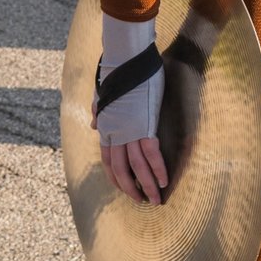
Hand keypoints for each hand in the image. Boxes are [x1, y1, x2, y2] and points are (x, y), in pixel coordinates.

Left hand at [94, 16, 166, 203]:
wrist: (125, 58)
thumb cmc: (117, 73)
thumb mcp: (103, 95)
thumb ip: (99, 112)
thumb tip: (94, 125)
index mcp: (106, 128)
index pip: (109, 161)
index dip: (117, 178)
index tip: (126, 189)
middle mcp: (115, 134)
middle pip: (121, 170)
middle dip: (132, 188)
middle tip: (142, 201)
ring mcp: (129, 132)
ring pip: (137, 168)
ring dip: (147, 186)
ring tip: (155, 199)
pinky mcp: (145, 126)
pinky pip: (151, 155)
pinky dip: (158, 170)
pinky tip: (165, 181)